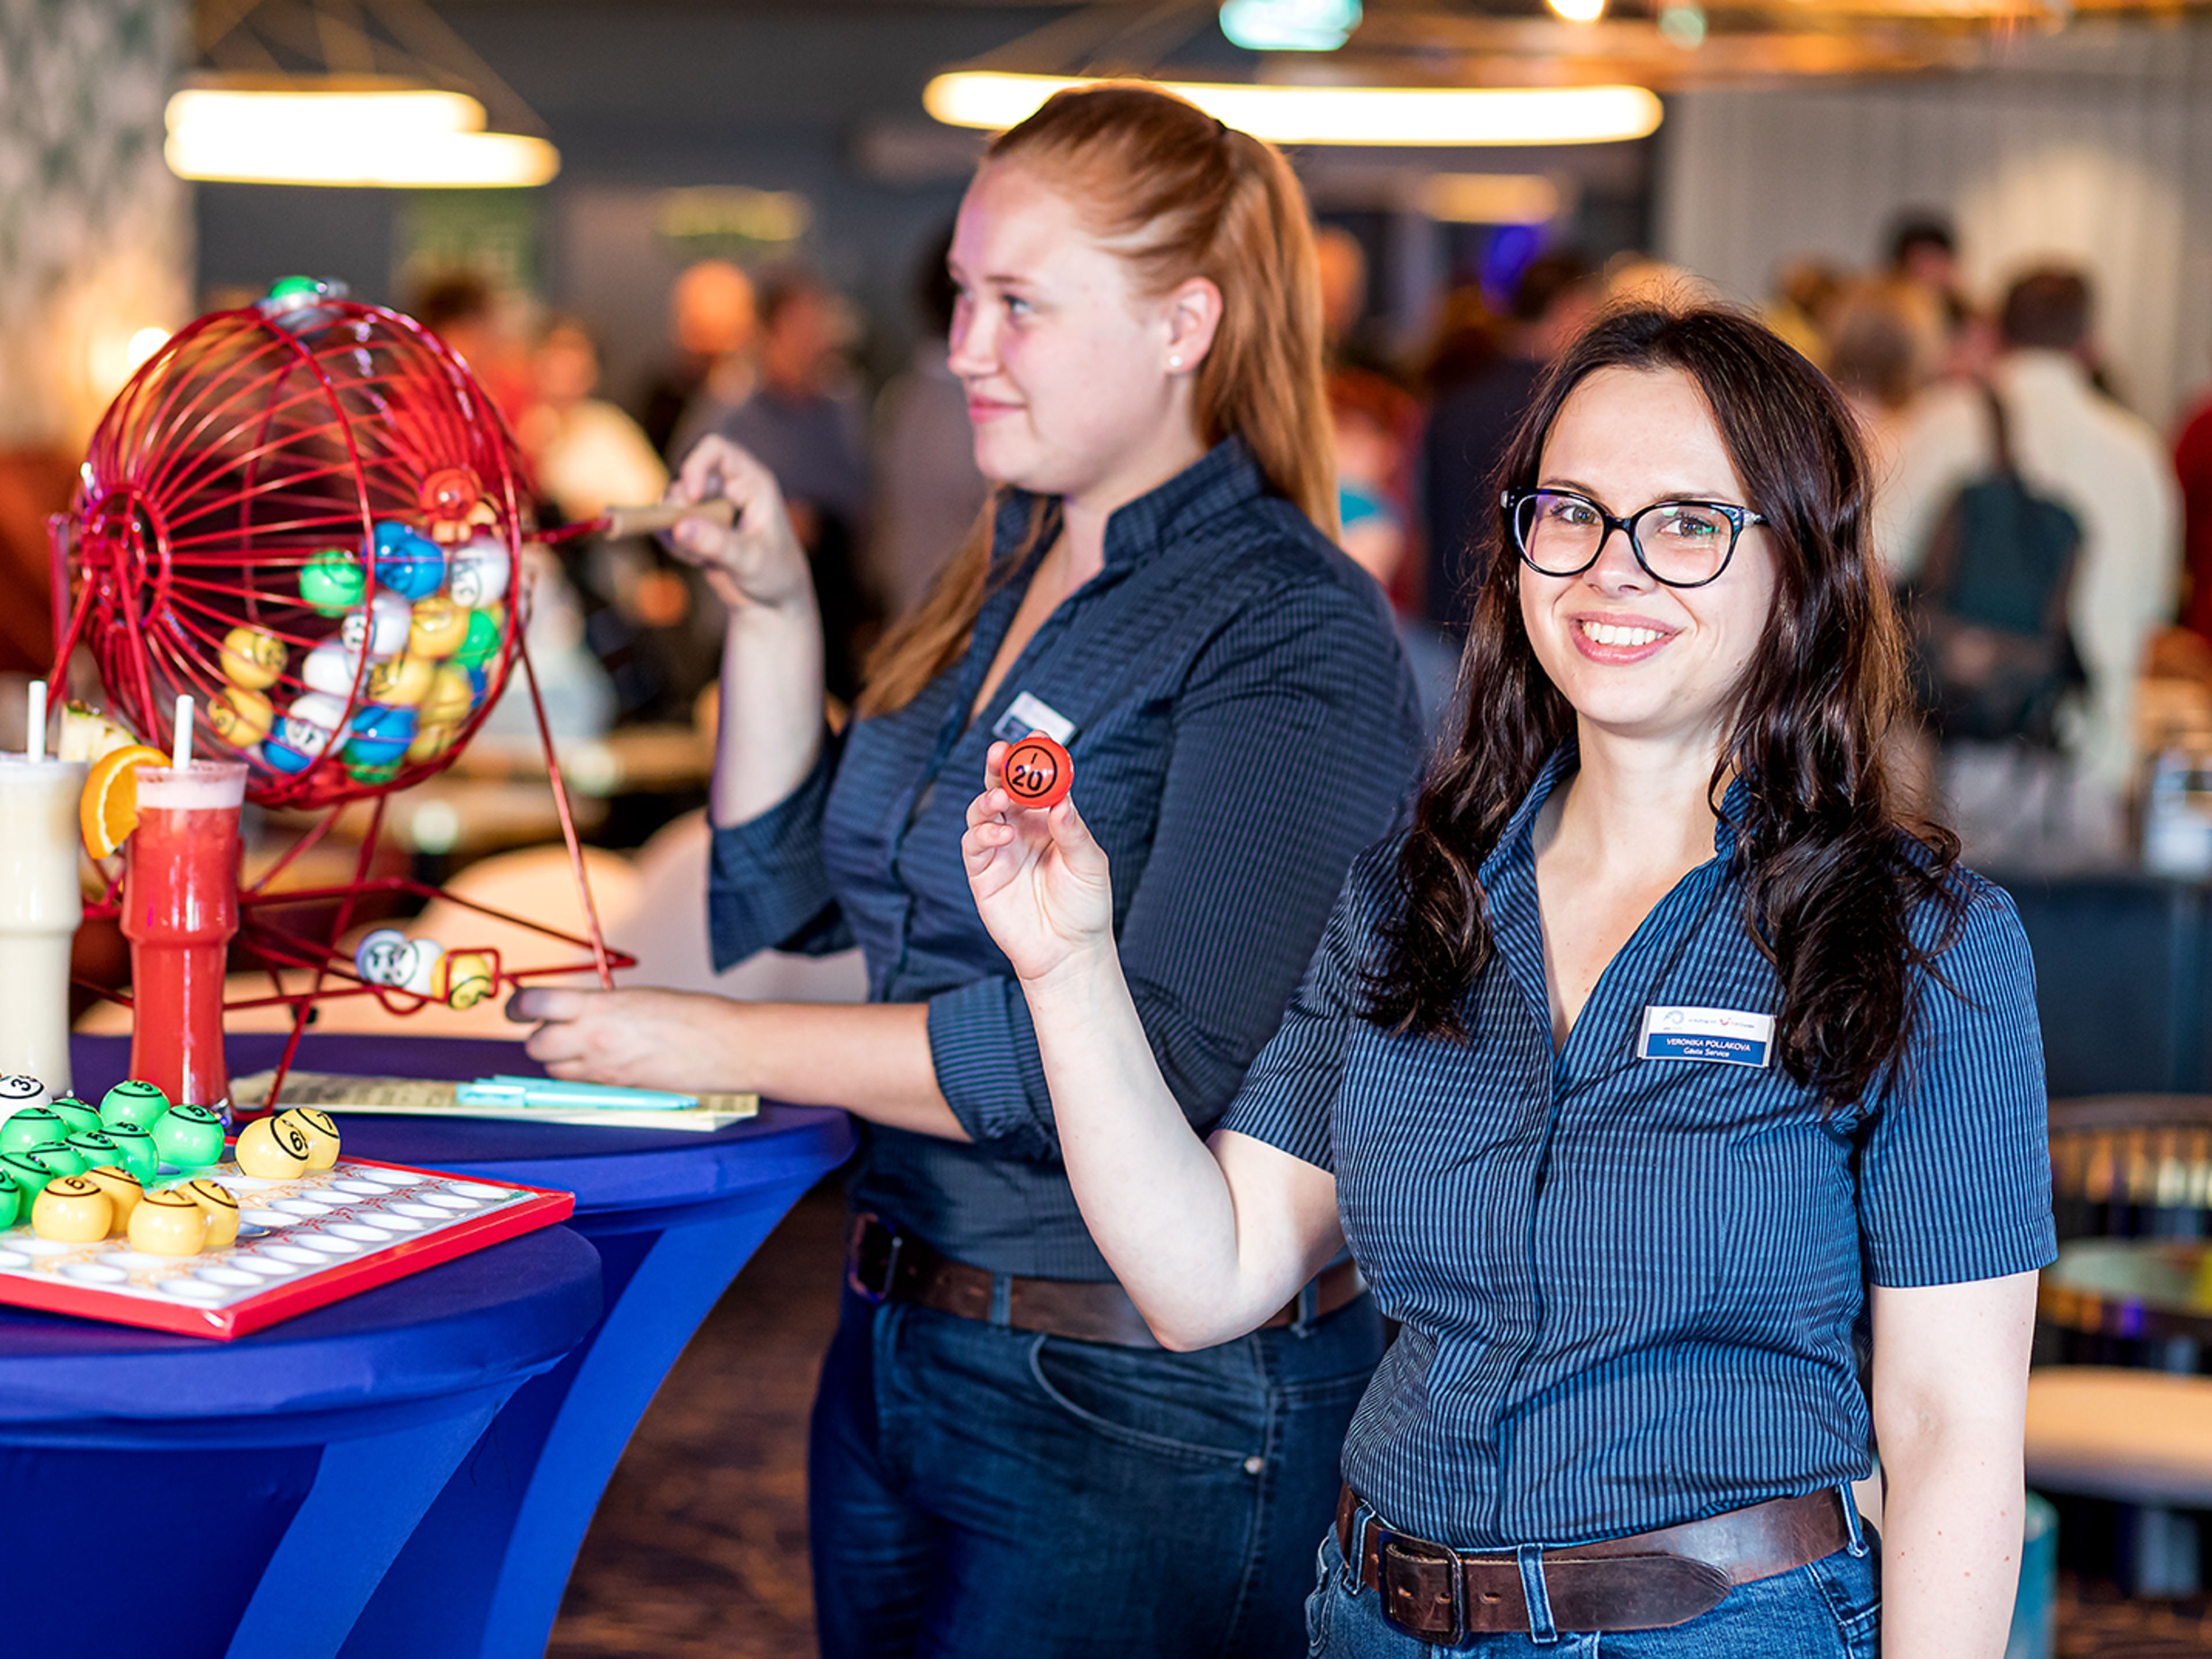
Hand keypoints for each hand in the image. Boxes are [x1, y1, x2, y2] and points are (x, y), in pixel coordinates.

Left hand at [506, 985, 743, 1091]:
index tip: (518, 1005)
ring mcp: (603, 1071)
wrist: (726, 1048)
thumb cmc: (692, 1016)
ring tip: (584, 1046)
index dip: (518, 1005)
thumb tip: (570, 1010)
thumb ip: (597, 1005)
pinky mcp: (616, 1091)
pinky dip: (581, 1075)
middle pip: (535, 1045)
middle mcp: (594, 1041)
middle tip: (554, 1026)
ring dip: (559, 1058)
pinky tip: (603, 1063)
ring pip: (553, 1070)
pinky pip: (580, 1085)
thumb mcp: (637, 997)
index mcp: (599, 1008)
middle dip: (539, 1037)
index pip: (534, 1005)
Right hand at [665, 435, 814, 614]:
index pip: (715, 449)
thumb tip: (680, 527)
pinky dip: (674, 543)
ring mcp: (708, 506)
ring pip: (672, 503)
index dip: (696, 465)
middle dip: (679, 508)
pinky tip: (697, 561)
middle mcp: (727, 487)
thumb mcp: (751, 560)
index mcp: (751, 481)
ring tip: (701, 558)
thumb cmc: (776, 573)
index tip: (691, 497)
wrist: (772, 599)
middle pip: (686, 478)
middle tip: (686, 537)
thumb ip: (718, 544)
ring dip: (676, 531)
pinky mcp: (694, 527)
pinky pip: (668, 525)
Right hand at [962, 741, 1114, 984]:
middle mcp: (1021, 828)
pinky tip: (1002, 833)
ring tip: (1001, 795)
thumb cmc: (1085, 907)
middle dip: (1001, 764)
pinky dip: (984, 831)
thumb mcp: (1090, 865)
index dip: (1036, 756)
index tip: (1038, 735)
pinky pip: (974, 843)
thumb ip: (1073, 831)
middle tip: (1003, 750)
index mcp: (1049, 819)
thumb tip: (1060, 800)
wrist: (1068, 953)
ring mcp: (999, 848)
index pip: (1039, 780)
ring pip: (983, 808)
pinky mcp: (982, 872)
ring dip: (989, 795)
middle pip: (1003, 784)